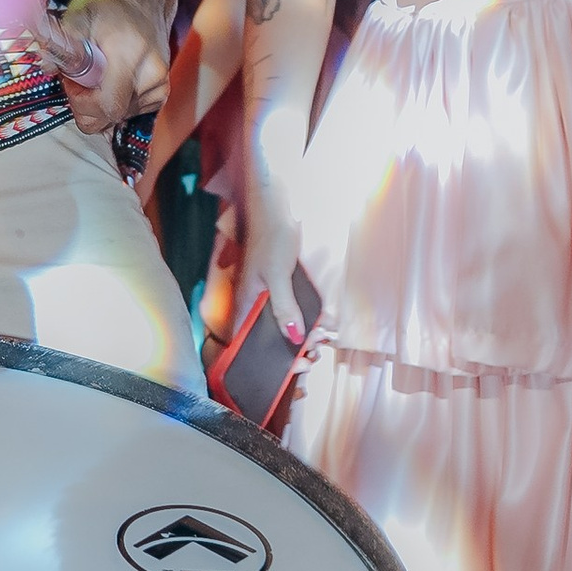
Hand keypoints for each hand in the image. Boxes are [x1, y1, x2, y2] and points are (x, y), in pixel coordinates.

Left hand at [39, 0, 173, 132]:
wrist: (143, 0)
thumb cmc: (108, 6)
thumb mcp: (78, 15)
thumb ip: (60, 42)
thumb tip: (46, 66)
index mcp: (130, 55)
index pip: (108, 105)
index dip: (82, 103)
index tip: (70, 82)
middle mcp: (151, 75)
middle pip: (111, 117)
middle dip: (86, 106)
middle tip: (77, 80)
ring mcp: (159, 86)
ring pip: (118, 118)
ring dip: (100, 104)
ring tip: (94, 75)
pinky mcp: (161, 94)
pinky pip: (129, 114)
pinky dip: (114, 103)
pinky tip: (109, 81)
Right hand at [236, 157, 312, 348]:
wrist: (277, 203)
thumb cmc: (271, 233)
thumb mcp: (277, 273)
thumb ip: (283, 306)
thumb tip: (294, 338)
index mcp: (246, 301)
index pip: (248, 342)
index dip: (268, 359)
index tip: (294, 367)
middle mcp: (255, 301)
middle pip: (271, 337)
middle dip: (293, 350)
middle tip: (315, 355)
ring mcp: (270, 293)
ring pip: (285, 324)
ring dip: (304, 335)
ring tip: (324, 339)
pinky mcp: (283, 285)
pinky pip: (294, 310)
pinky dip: (308, 319)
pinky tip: (325, 323)